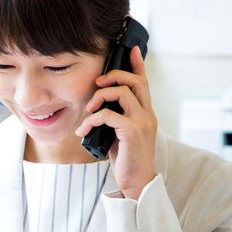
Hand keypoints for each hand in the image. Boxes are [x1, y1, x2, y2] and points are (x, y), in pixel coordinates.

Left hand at [74, 45, 156, 199]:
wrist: (136, 183)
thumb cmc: (126, 159)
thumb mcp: (119, 134)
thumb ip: (115, 118)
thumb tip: (96, 108)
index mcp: (146, 113)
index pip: (144, 82)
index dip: (137, 64)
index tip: (131, 49)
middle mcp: (148, 114)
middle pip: (135, 81)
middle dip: (113, 76)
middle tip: (96, 85)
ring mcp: (142, 122)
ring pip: (122, 92)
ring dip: (99, 98)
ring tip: (88, 111)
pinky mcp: (132, 132)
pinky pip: (108, 114)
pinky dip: (92, 119)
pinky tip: (83, 131)